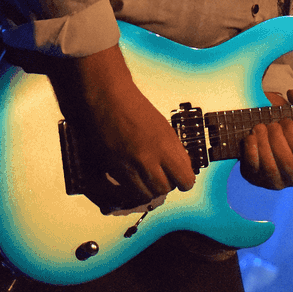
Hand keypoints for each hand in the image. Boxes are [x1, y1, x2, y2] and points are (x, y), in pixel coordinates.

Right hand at [64, 45, 195, 203]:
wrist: (108, 97)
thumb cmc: (135, 106)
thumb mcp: (163, 126)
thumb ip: (172, 149)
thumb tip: (180, 168)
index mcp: (167, 145)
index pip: (185, 179)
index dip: (184, 181)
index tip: (180, 178)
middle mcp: (150, 158)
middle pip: (164, 189)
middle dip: (165, 186)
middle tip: (161, 177)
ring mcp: (130, 164)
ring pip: (146, 194)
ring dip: (148, 189)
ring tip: (146, 179)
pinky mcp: (113, 167)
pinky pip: (127, 190)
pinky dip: (131, 189)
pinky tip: (131, 180)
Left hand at [239, 87, 292, 189]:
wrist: (268, 134)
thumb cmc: (288, 123)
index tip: (285, 120)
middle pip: (286, 162)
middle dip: (276, 140)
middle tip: (271, 124)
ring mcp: (275, 181)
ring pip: (269, 168)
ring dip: (263, 144)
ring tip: (259, 127)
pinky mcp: (256, 179)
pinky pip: (252, 169)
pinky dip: (250, 152)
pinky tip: (250, 137)